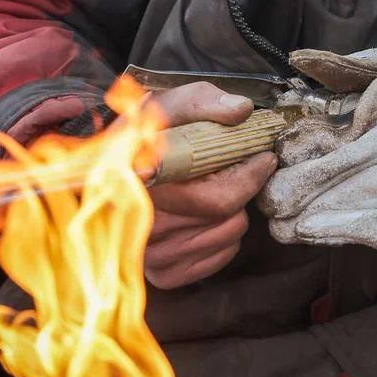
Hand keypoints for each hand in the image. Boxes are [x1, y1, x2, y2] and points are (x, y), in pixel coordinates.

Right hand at [144, 82, 276, 288]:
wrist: (113, 164)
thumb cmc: (148, 132)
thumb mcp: (172, 103)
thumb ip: (205, 103)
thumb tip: (241, 110)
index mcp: (146, 182)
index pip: (218, 198)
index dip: (248, 177)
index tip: (264, 157)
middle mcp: (146, 227)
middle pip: (228, 219)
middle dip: (241, 189)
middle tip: (233, 170)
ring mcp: (152, 254)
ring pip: (227, 237)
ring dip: (232, 212)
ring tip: (212, 188)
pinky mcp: (162, 274)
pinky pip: (217, 259)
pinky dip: (223, 236)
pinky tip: (206, 213)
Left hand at [262, 45, 376, 267]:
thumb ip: (368, 62)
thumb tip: (304, 61)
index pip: (338, 128)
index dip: (310, 151)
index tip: (285, 162)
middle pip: (334, 170)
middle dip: (292, 190)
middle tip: (265, 202)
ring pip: (349, 201)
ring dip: (306, 218)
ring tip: (281, 226)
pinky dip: (341, 233)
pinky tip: (316, 234)